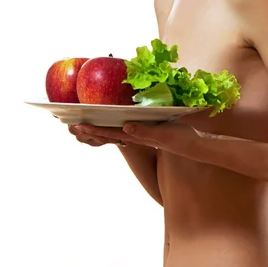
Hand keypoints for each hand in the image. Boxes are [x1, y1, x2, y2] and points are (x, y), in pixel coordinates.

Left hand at [73, 121, 203, 156]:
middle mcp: (135, 136)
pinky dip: (113, 124)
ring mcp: (140, 134)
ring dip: (99, 127)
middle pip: (107, 133)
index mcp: (136, 136)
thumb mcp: (163, 135)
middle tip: (72, 125)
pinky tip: (112, 119)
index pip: (110, 133)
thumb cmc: (180, 140)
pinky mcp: (146, 130)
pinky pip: (125, 128)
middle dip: (90, 130)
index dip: (94, 130)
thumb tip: (125, 128)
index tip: (78, 125)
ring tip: (85, 121)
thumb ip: (144, 132)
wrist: (195, 147)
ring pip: (114, 131)